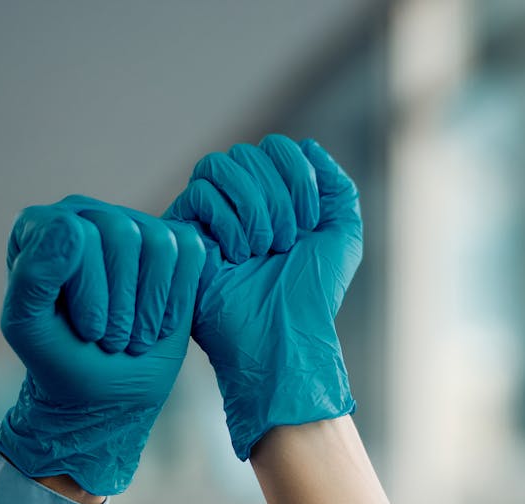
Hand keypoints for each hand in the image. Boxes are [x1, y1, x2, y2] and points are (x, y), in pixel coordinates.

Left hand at [0, 196, 205, 496]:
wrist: (105, 391)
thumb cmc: (60, 359)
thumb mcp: (29, 327)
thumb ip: (32, 275)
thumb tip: (69, 225)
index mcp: (43, 227)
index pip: (76, 233)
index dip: (90, 291)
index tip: (87, 331)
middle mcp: (87, 214)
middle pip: (121, 232)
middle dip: (122, 302)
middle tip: (111, 339)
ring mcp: (133, 225)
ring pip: (158, 242)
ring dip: (149, 306)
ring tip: (132, 336)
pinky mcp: (173, 243)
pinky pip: (189, 250)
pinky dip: (177, 299)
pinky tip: (157, 325)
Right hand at [165, 135, 361, 459]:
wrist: (282, 336)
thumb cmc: (311, 295)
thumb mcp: (342, 236)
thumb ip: (337, 187)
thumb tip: (307, 147)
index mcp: (273, 197)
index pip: (276, 147)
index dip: (296, 176)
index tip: (308, 223)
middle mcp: (237, 201)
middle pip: (248, 153)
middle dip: (276, 196)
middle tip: (284, 243)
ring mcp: (207, 215)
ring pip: (219, 164)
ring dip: (251, 205)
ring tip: (261, 249)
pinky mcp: (182, 233)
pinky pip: (198, 193)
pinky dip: (226, 220)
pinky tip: (235, 256)